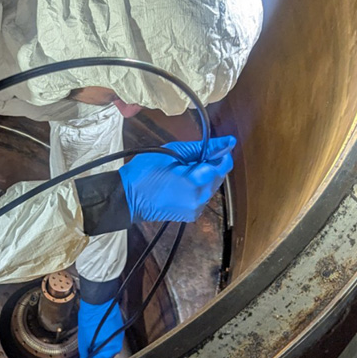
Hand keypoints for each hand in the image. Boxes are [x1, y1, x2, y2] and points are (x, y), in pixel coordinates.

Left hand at [78, 297, 124, 357]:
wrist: (98, 301)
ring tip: (91, 352)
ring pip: (109, 350)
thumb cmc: (92, 316)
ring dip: (100, 352)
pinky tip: (97, 342)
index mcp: (109, 348)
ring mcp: (118, 337)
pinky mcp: (118, 330)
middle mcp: (117, 344)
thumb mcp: (84, 338)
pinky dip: (104, 344)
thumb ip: (84, 351)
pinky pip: (111, 341)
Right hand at [119, 135, 234, 223]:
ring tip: (182, 172)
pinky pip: (202, 197)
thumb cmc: (145, 172)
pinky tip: (181, 184)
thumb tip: (228, 142)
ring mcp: (195, 209)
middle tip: (189, 160)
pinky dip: (197, 189)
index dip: (221, 154)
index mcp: (194, 182)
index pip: (223, 166)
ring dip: (203, 177)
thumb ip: (202, 148)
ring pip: (211, 187)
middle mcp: (199, 199)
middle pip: (218, 177)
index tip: (213, 148)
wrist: (128, 197)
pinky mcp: (191, 215)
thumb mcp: (173, 151)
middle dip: (210, 166)